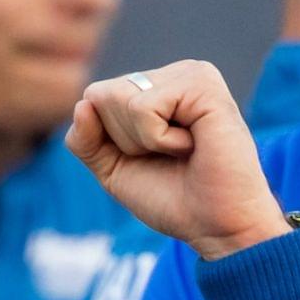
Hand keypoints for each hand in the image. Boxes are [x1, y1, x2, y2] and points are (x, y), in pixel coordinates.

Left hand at [65, 61, 289, 260]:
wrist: (216, 224)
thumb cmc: (171, 197)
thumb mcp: (113, 169)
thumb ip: (86, 139)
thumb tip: (83, 103)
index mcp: (156, 88)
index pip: (93, 98)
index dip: (110, 140)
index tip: (151, 156)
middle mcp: (174, 74)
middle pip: (101, 96)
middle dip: (124, 140)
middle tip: (169, 155)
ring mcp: (191, 74)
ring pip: (118, 99)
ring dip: (143, 140)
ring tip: (184, 149)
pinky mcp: (203, 84)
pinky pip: (143, 108)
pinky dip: (159, 139)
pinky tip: (193, 145)